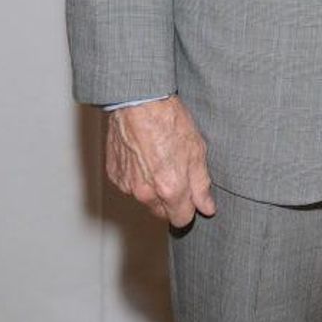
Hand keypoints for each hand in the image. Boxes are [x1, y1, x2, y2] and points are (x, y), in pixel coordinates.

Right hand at [106, 96, 215, 227]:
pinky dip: (136, 176)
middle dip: (170, 200)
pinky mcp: (114, 175)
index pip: (181, 219)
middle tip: (175, 171)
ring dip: (152, 187)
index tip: (191, 195)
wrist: (138, 101)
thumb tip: (207, 207)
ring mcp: (127, 185)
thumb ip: (201, 184)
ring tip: (158, 158)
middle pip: (161, 212)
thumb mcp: (196, 149)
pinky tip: (143, 155)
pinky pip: (128, 184)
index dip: (189, 208)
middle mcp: (146, 193)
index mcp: (170, 190)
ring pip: (144, 198)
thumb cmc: (168, 119)